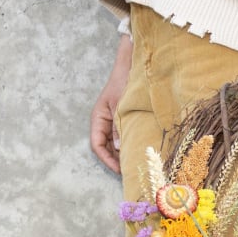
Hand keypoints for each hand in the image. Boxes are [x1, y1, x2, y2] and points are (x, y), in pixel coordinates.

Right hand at [90, 34, 132, 172]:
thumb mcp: (120, 105)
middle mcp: (105, 122)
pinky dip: (131, 145)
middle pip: (107, 148)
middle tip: (132, 171)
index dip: (107, 159)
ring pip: (116, 144)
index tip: (119, 169)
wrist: (133, 65)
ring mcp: (115, 122)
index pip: (97, 145)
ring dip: (124, 154)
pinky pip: (125, 137)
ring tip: (137, 164)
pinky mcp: (126, 120)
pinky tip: (140, 152)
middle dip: (117, 160)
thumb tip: (117, 147)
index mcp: (99, 118)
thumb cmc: (124, 81)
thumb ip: (118, 126)